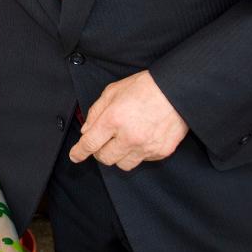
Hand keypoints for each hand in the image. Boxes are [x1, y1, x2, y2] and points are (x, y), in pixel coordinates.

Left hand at [69, 70, 188, 170]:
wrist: (176, 91)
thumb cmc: (144, 87)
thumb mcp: (112, 92)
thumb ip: (96, 112)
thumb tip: (86, 132)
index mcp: (113, 119)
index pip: (90, 144)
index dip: (79, 152)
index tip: (75, 156)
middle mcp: (129, 137)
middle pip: (105, 158)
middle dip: (100, 152)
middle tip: (103, 142)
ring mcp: (146, 146)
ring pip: (123, 164)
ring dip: (119, 155)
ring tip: (123, 141)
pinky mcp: (161, 151)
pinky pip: (143, 160)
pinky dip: (138, 152)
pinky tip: (141, 138)